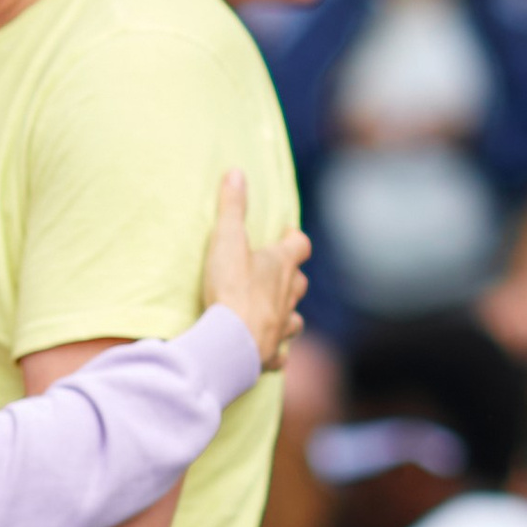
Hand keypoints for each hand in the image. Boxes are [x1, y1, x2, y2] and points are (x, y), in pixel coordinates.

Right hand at [202, 168, 310, 372]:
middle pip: (300, 282)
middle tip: (275, 271)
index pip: (300, 246)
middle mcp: (289, 296)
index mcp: (281, 266)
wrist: (231, 341)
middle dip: (291, 275)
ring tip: (275, 311)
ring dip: (288, 312)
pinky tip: (270, 351)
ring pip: (295, 317)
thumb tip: (236, 172)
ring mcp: (283, 327)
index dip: (295, 239)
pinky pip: (281, 353)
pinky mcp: (271, 354)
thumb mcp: (226, 240)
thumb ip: (232, 207)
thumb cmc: (231, 288)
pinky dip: (278, 350)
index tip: (286, 234)